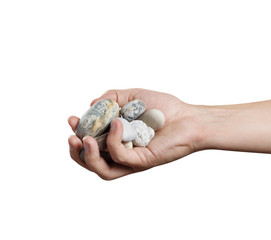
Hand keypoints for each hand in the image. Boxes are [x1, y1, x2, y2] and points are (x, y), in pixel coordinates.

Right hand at [68, 88, 202, 179]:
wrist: (189, 117)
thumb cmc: (164, 108)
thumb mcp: (133, 96)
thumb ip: (112, 98)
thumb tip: (92, 104)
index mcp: (118, 140)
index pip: (92, 145)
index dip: (78, 135)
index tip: (72, 118)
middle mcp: (124, 153)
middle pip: (93, 163)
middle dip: (77, 152)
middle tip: (72, 137)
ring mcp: (133, 160)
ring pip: (103, 170)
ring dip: (89, 156)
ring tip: (86, 140)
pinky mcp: (143, 162)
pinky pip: (121, 157)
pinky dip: (114, 141)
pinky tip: (117, 124)